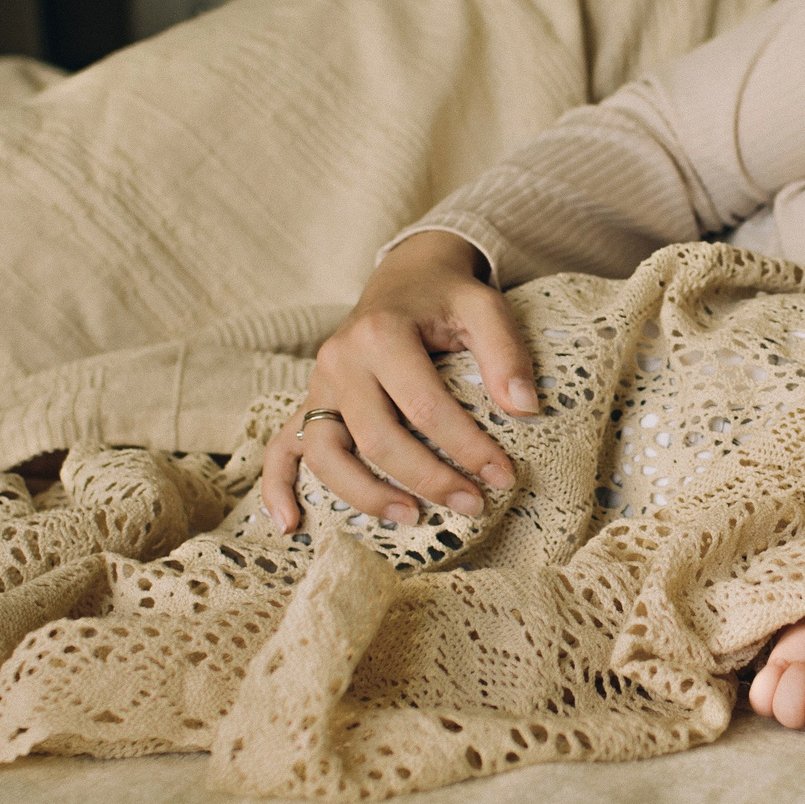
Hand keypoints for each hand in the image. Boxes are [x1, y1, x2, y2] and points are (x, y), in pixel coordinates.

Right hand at [259, 230, 539, 530]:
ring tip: (411, 518)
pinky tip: (291, 525)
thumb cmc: (448, 299)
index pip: (425, 407)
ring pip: (325, 452)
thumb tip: (526, 410)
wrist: (407, 278)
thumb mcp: (485, 307)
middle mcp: (340, 360)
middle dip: (428, 479)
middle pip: (376, 437)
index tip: (503, 476)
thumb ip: (506, 354)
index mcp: (381, 334)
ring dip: (364, 495)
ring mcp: (319, 385)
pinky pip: (282, 448)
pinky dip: (278, 487)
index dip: (467, 447)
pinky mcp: (310, 403)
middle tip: (473, 505)